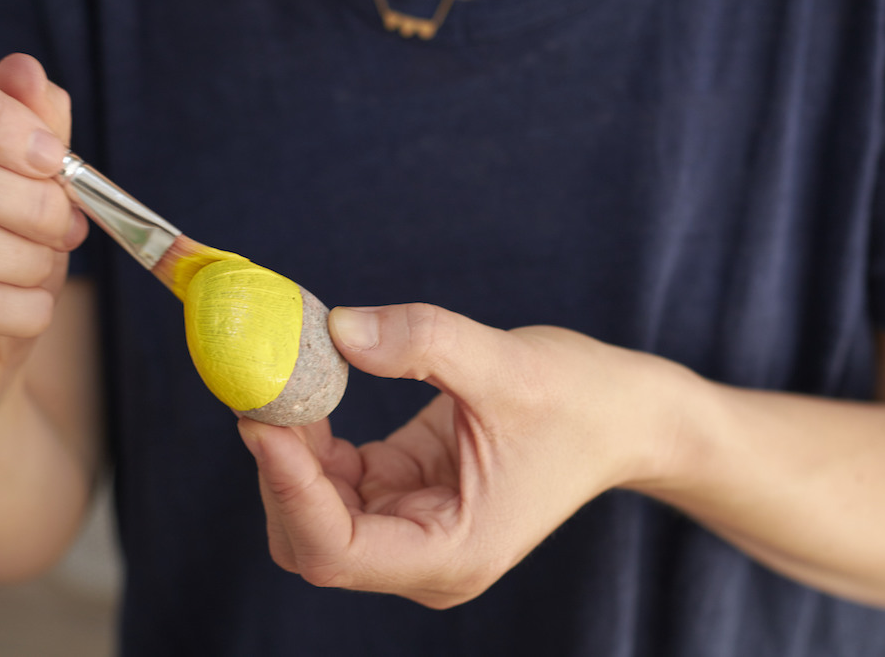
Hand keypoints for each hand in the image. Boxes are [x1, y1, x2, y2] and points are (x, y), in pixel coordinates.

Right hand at [0, 54, 86, 421]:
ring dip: (36, 266)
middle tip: (64, 231)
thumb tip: (28, 73)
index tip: (51, 160)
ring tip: (35, 270)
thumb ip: (27, 127)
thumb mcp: (26, 189)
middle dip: (42, 211)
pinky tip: (17, 308)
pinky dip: (26, 312)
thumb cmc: (2, 260)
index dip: (10, 129)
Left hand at [238, 303, 690, 607]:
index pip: (337, 548)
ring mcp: (413, 529)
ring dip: (292, 450)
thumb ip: (421, 342)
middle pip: (310, 538)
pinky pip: (338, 480)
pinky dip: (315, 438)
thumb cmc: (582, 404)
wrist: (622, 417)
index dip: (288, 487)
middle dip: (279, 468)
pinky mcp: (407, 495)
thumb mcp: (508, 366)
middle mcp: (425, 557)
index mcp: (452, 553)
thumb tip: (336, 328)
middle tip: (264, 388)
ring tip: (290, 379)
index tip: (262, 415)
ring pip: (313, 511)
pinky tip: (318, 389)